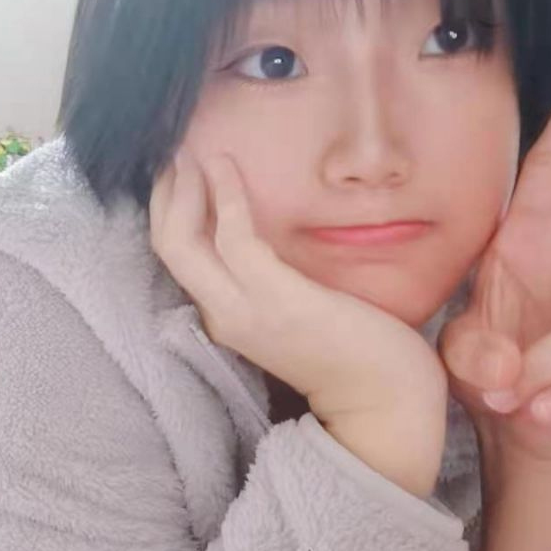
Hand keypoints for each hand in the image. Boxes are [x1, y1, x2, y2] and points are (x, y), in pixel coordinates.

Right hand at [151, 151, 447, 494]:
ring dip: (187, 189)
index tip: (177, 173)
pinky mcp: (277, 298)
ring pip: (183, 241)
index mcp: (224, 318)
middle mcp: (222, 316)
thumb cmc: (350, 349)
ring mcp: (245, 310)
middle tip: (176, 153)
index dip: (167, 211)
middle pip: (166, 247)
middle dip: (165, 195)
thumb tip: (260, 233)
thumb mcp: (292, 308)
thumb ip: (267, 279)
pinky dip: (227, 196)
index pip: (175, 259)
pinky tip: (228, 168)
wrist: (385, 397)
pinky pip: (235, 238)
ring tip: (196, 154)